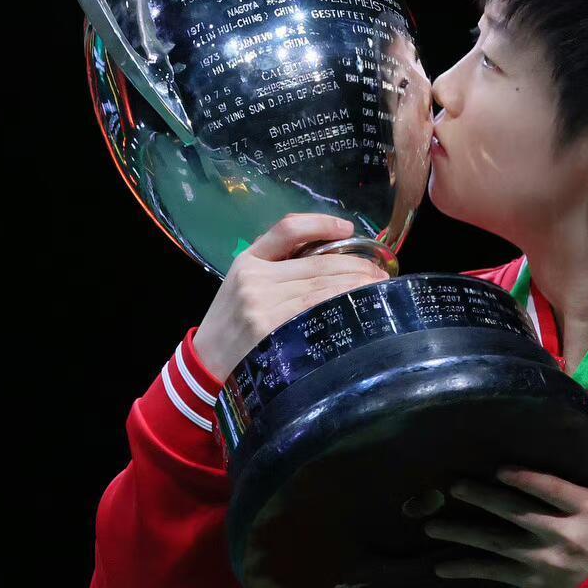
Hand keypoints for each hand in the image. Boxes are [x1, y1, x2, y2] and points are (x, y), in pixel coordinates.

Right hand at [192, 214, 388, 380]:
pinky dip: (342, 308)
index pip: (288, 229)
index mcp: (247, 260)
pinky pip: (317, 314)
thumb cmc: (232, 324)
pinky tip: (358, 308)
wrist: (206, 363)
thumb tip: (332, 259)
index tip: (349, 229)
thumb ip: (276, 268)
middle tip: (381, 272)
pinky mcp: (272, 331)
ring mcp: (262, 305)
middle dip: (356, 266)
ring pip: (322, 288)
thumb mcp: (242, 285)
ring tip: (378, 288)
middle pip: (318, 263)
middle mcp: (255, 278)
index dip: (322, 223)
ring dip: (356, 287)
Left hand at [425, 466, 587, 587]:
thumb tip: (567, 438)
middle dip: (481, 498)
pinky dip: (467, 570)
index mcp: (586, 507)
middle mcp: (564, 533)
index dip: (524, 478)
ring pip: (497, 543)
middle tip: (452, 486)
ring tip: (431, 526)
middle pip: (516, 512)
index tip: (496, 468)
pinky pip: (495, 574)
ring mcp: (546, 559)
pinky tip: (441, 567)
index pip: (551, 489)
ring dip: (461, 534)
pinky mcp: (534, 581)